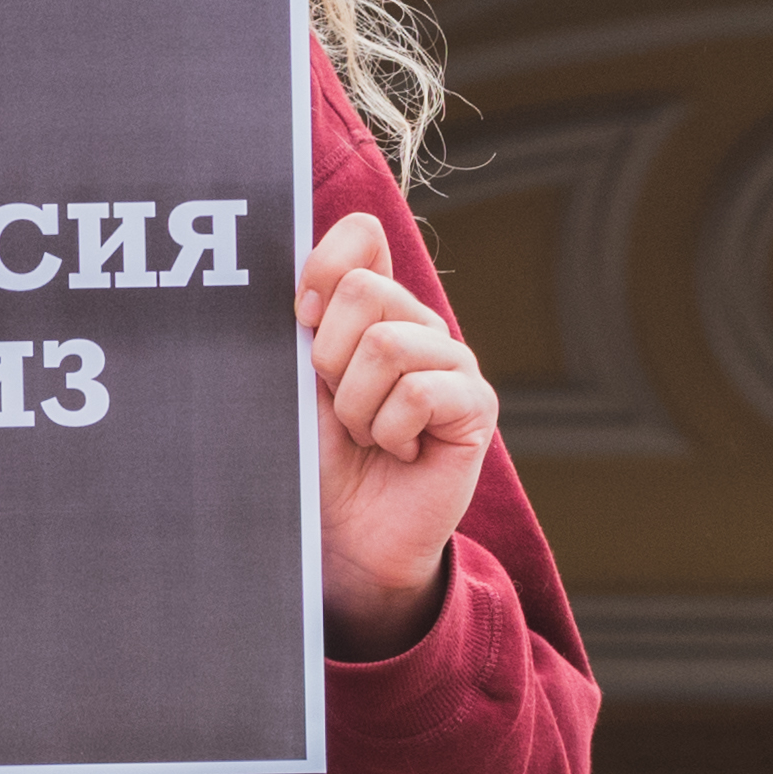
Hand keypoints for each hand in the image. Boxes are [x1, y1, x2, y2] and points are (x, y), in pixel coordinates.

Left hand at [298, 215, 498, 656]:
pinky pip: (420, 391)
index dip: (322, 267)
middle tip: (340, 408)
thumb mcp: (297, 383)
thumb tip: (305, 281)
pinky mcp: (476, 406)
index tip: (300, 319)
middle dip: (329, 360)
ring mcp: (452, 363)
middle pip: (365, 291)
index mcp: (373, 308)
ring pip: (388, 345)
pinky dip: (391, 430)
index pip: (362, 236)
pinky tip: (400, 452)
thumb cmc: (317, 460)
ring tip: (370, 436)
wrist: (347, 538)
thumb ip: (305, 326)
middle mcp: (418, 324)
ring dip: (358, 406)